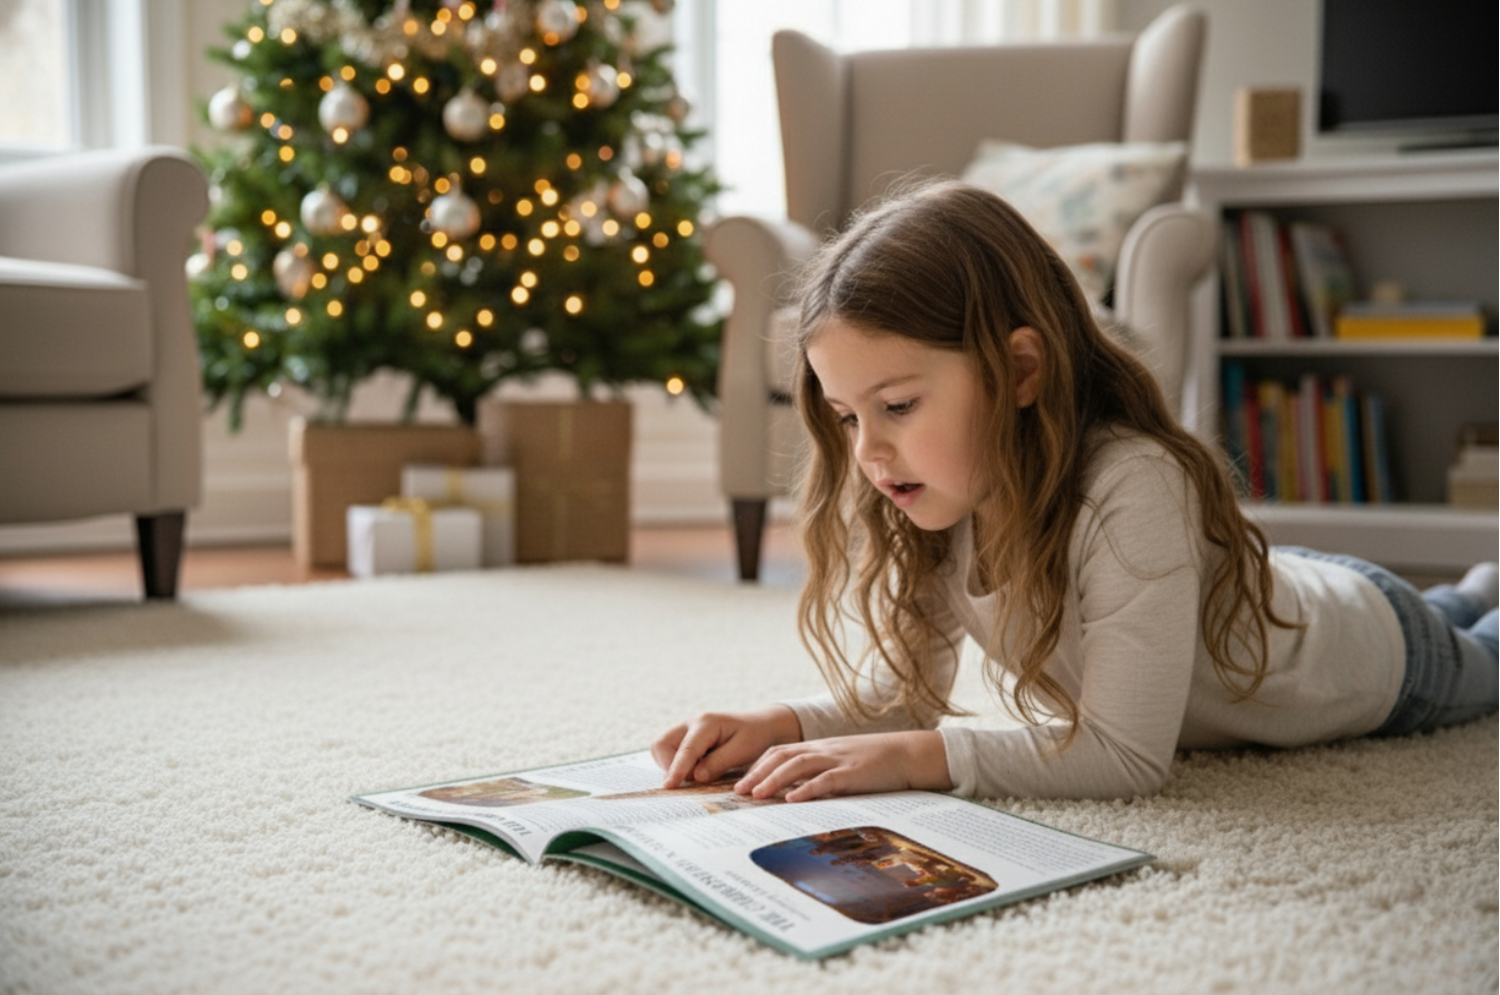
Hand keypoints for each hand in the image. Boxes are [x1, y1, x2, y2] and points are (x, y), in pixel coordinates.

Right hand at [652, 705, 803, 788]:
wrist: (759, 725)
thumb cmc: (754, 737)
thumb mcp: (742, 750)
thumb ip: (718, 763)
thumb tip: (696, 777)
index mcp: (706, 723)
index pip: (686, 749)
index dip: (677, 769)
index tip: (669, 786)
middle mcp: (690, 722)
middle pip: (662, 744)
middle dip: (670, 765)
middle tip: (693, 778)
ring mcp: (685, 728)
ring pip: (661, 747)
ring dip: (672, 764)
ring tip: (698, 770)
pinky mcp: (684, 736)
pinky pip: (668, 751)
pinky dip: (676, 762)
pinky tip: (697, 765)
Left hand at [734, 731, 952, 802]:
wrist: (908, 753)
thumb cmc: (875, 762)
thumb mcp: (841, 763)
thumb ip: (819, 773)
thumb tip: (794, 792)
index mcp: (818, 747)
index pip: (780, 751)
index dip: (758, 765)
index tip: (741, 782)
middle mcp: (823, 750)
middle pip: (781, 756)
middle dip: (757, 773)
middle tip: (738, 791)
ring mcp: (837, 759)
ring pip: (798, 765)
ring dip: (774, 780)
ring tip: (756, 795)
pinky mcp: (853, 772)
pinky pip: (825, 780)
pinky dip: (807, 789)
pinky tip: (792, 800)